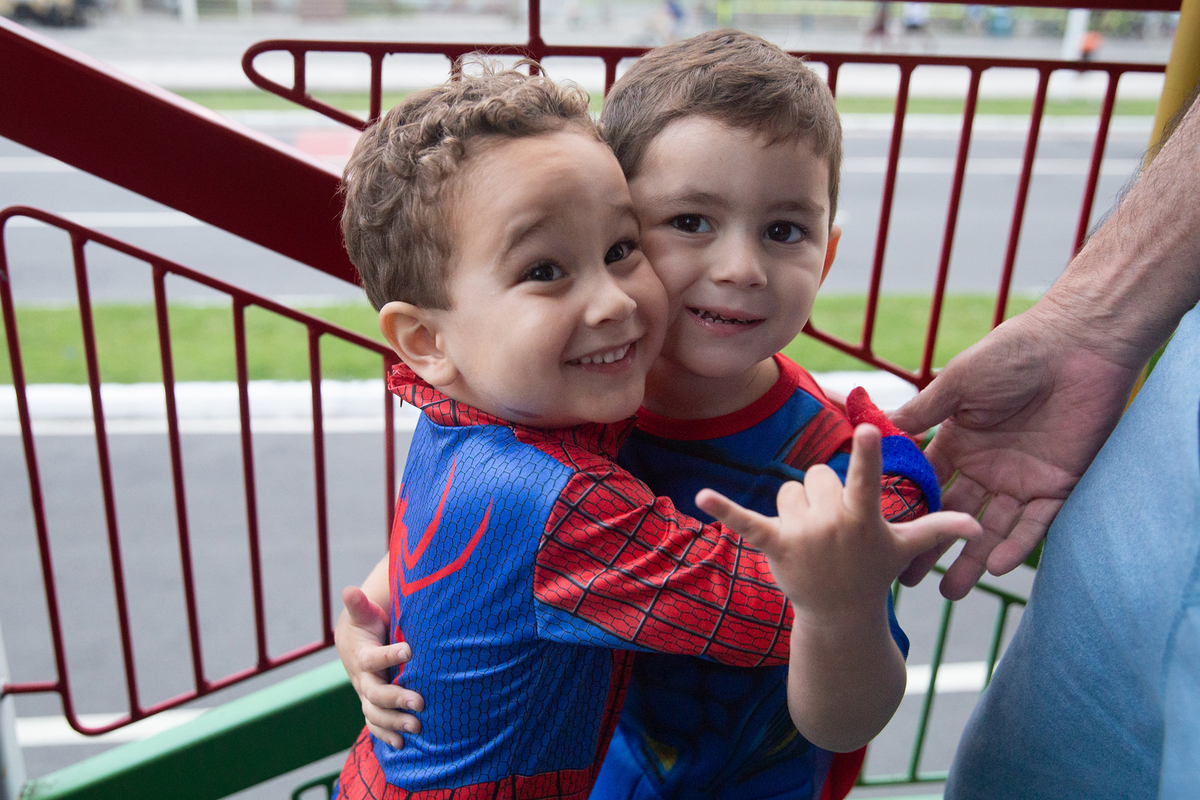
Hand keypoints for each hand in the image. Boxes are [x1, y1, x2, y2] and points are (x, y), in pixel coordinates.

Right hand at [335, 585, 425, 747]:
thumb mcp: (365, 614)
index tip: (409, 650)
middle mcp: (363, 679)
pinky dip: (386, 736)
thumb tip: (350, 590)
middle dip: (396, 698)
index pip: (373, 658)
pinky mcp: (372, 705)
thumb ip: (360, 605)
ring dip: (394, 723)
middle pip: (375, 694)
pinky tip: (402, 745)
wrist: (354, 642)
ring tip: (417, 727)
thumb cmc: (367, 624)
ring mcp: (367, 695)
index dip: (389, 655)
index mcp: (363, 656)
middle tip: (420, 702)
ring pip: (375, 714)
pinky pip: (375, 725)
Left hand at [696, 424, 979, 618]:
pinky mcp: (774, 545)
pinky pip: (746, 521)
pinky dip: (724, 509)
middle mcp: (833, 524)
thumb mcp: (905, 549)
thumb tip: (979, 524)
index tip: (866, 430)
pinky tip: (702, 497)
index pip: (866, 479)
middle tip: (835, 528)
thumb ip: (939, 530)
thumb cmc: (873, 573)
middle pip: (817, 474)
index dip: (867, 456)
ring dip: (797, 508)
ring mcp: (802, 536)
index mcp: (864, 518)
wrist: (838, 617)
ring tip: (812, 539)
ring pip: (789, 490)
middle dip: (824, 494)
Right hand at [890, 303, 1140, 598]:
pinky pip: (1034, 524)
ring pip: (991, 529)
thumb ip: (922, 412)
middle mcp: (988, 466)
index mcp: (960, 441)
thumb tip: (877, 433)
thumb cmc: (1013, 353)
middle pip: (955, 515)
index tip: (881, 536)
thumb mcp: (957, 383)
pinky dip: (1015, 545)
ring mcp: (1022, 479)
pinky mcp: (1058, 485)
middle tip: (909, 579)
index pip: (927, 483)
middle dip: (932, 547)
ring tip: (950, 591)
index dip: (906, 510)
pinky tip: (994, 565)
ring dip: (971, 558)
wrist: (1077, 345)